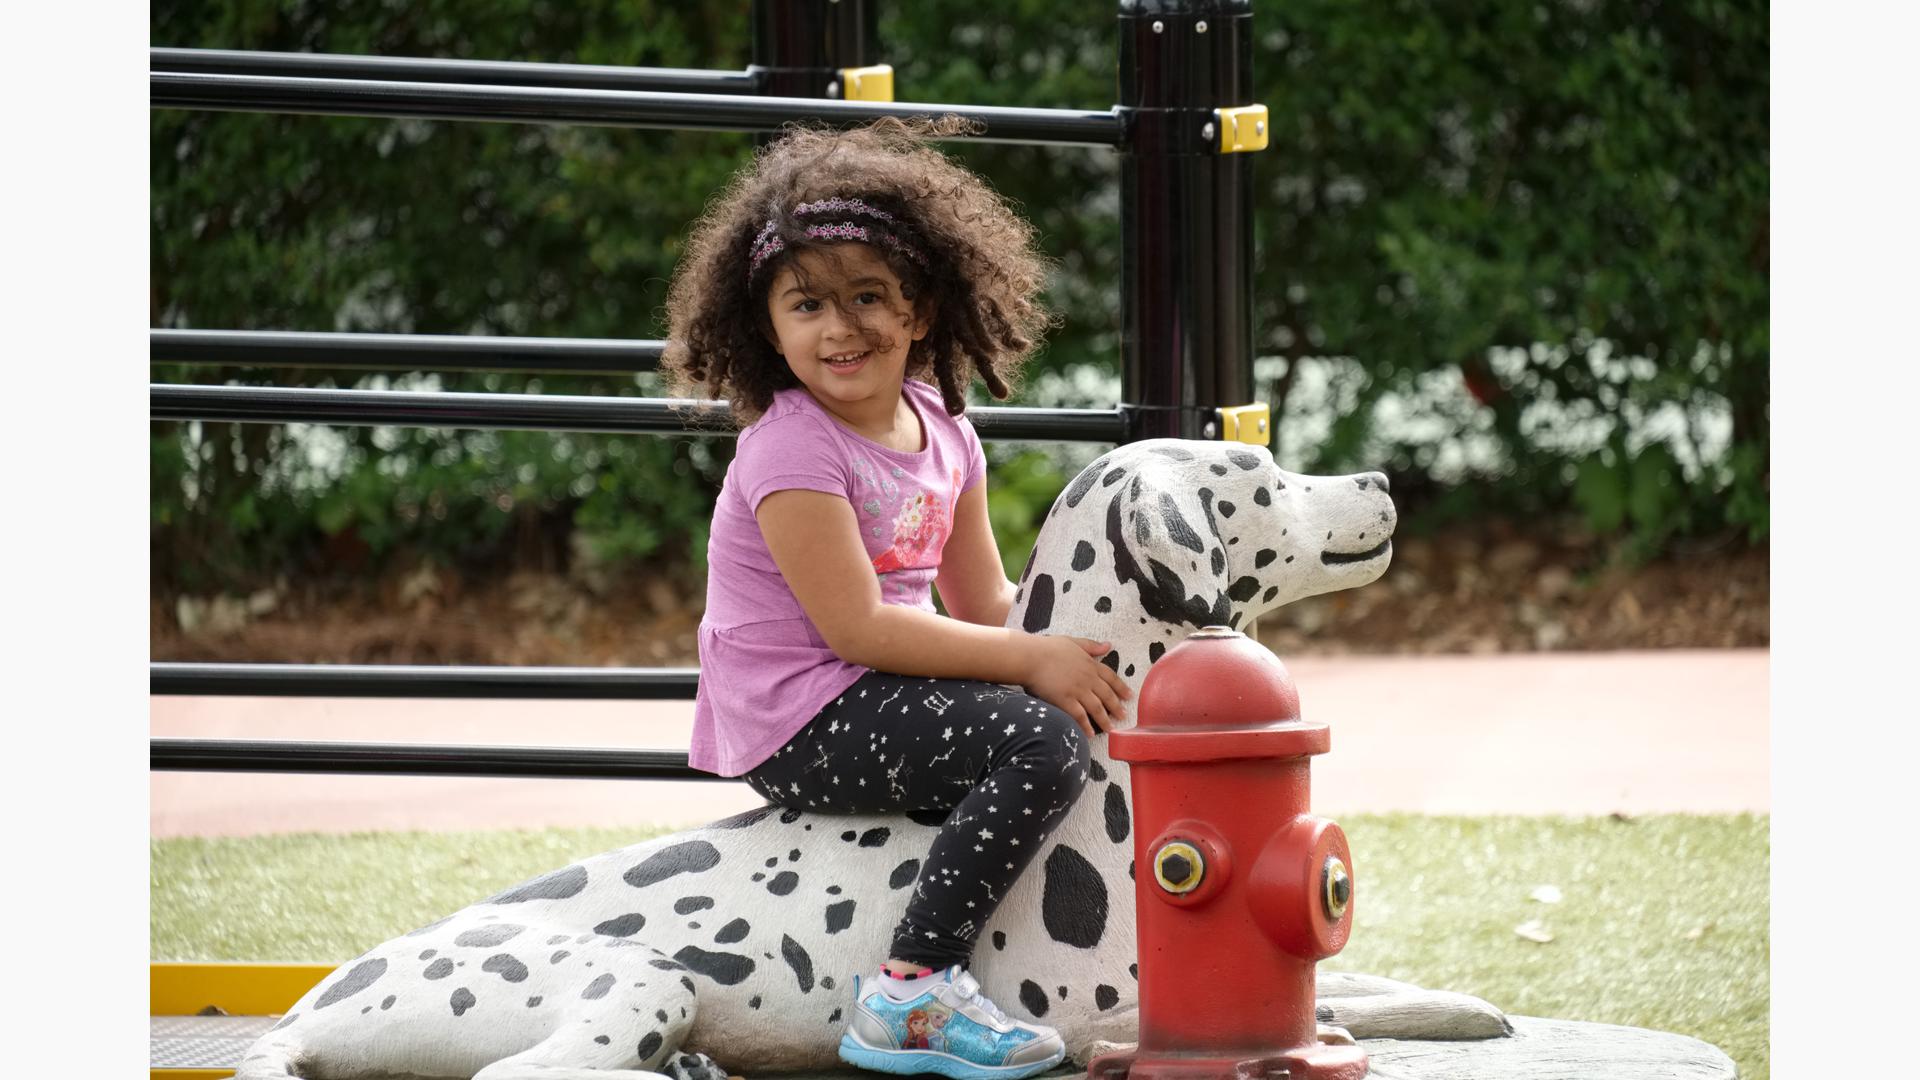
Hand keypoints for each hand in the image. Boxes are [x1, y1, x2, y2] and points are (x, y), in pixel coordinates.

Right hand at [1019, 635, 1133, 738]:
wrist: (1031, 657)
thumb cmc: (1048, 648)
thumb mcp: (1073, 642)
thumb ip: (1091, 645)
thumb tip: (1108, 645)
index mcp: (1090, 664)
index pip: (1111, 678)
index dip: (1121, 688)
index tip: (1129, 696)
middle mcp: (1087, 678)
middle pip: (1107, 695)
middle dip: (1117, 707)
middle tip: (1124, 717)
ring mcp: (1077, 690)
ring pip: (1096, 708)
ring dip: (1105, 720)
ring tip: (1111, 729)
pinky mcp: (1065, 700)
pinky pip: (1079, 716)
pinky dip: (1086, 726)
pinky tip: (1090, 734)